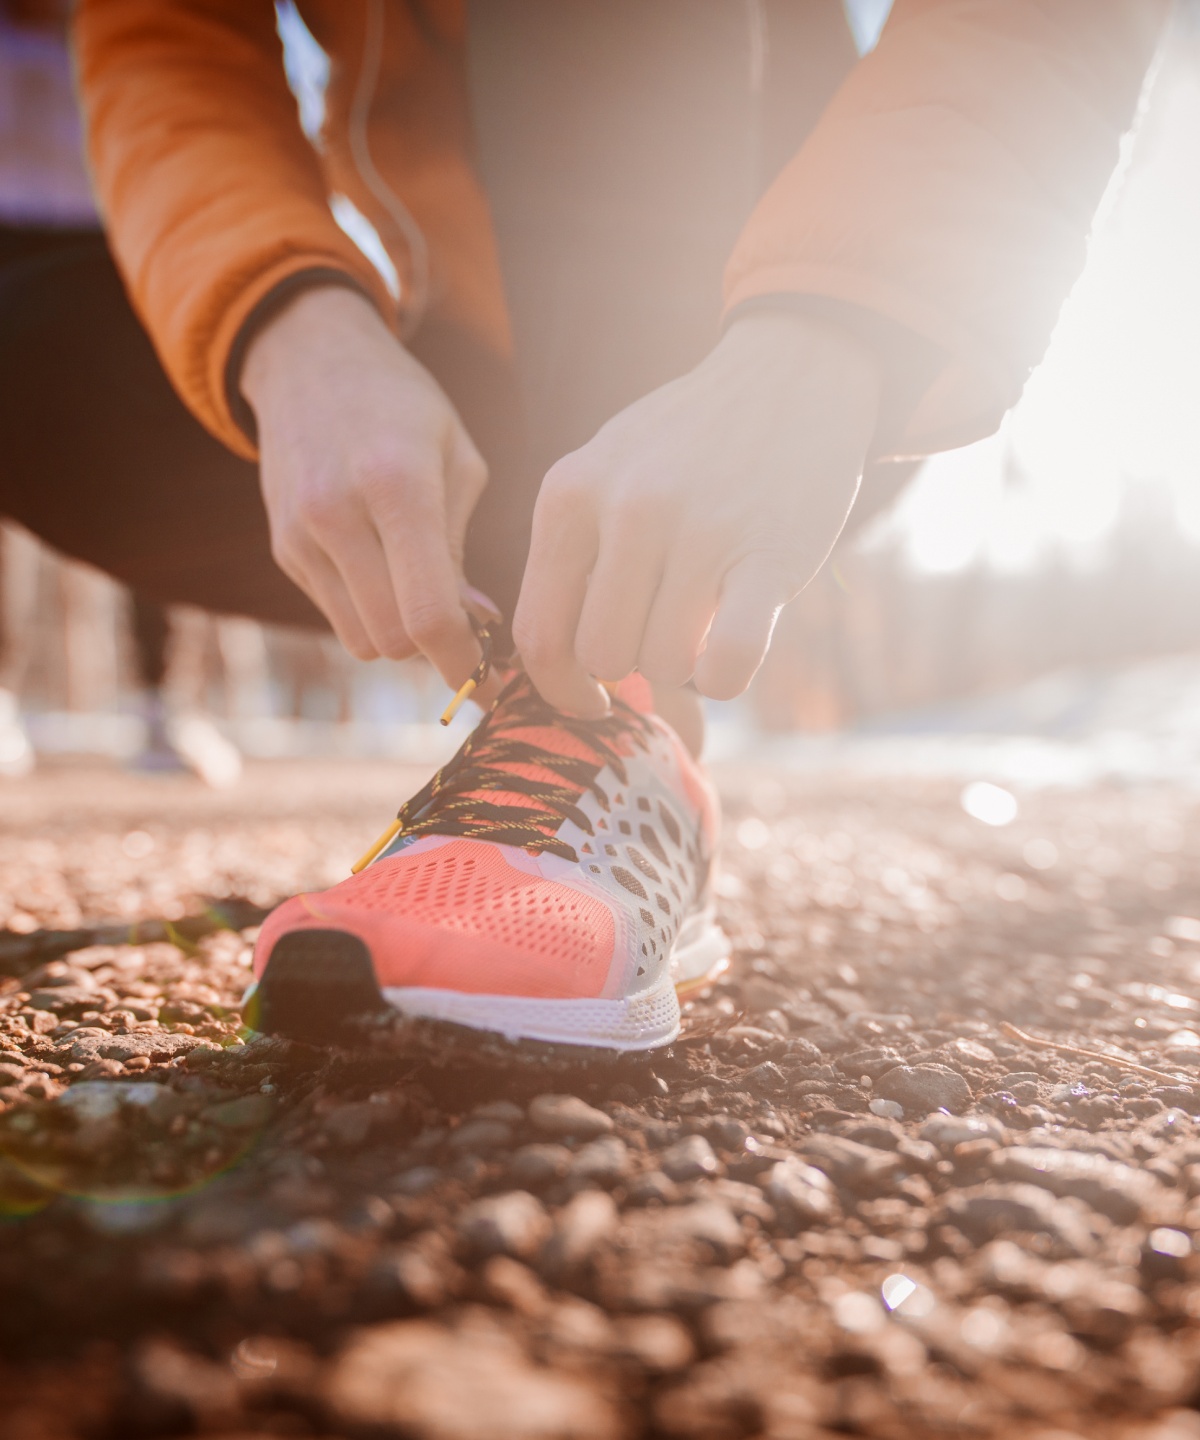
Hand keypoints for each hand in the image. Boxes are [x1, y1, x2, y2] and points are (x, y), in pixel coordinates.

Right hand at [241, 285, 490, 688]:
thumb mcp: (456, 459)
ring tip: (426, 598)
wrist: (308, 359)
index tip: (493, 686)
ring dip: (400, 637)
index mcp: (397, 484)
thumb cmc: (404, 408)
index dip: (464, 663)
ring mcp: (300, 534)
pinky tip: (385, 570)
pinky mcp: (281, 547)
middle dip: (435, 652)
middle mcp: (337, 512)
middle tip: (469, 639)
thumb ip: (461, 549)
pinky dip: (369, 612)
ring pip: (360, 640)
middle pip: (392, 640)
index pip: (428, 612)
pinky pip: (335, 614)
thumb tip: (475, 628)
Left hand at [513, 310, 879, 715]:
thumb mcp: (605, 474)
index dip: (560, 688)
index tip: (591, 701)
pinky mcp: (770, 553)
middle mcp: (627, 508)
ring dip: (685, 665)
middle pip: (603, 656)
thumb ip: (574, 556)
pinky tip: (734, 651)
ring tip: (703, 619)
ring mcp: (699, 529)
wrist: (789, 375)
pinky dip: (727, 678)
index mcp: (569, 494)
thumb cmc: (686, 446)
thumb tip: (559, 671)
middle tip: (662, 637)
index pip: (538, 632)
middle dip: (632, 668)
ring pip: (664, 664)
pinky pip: (729, 661)